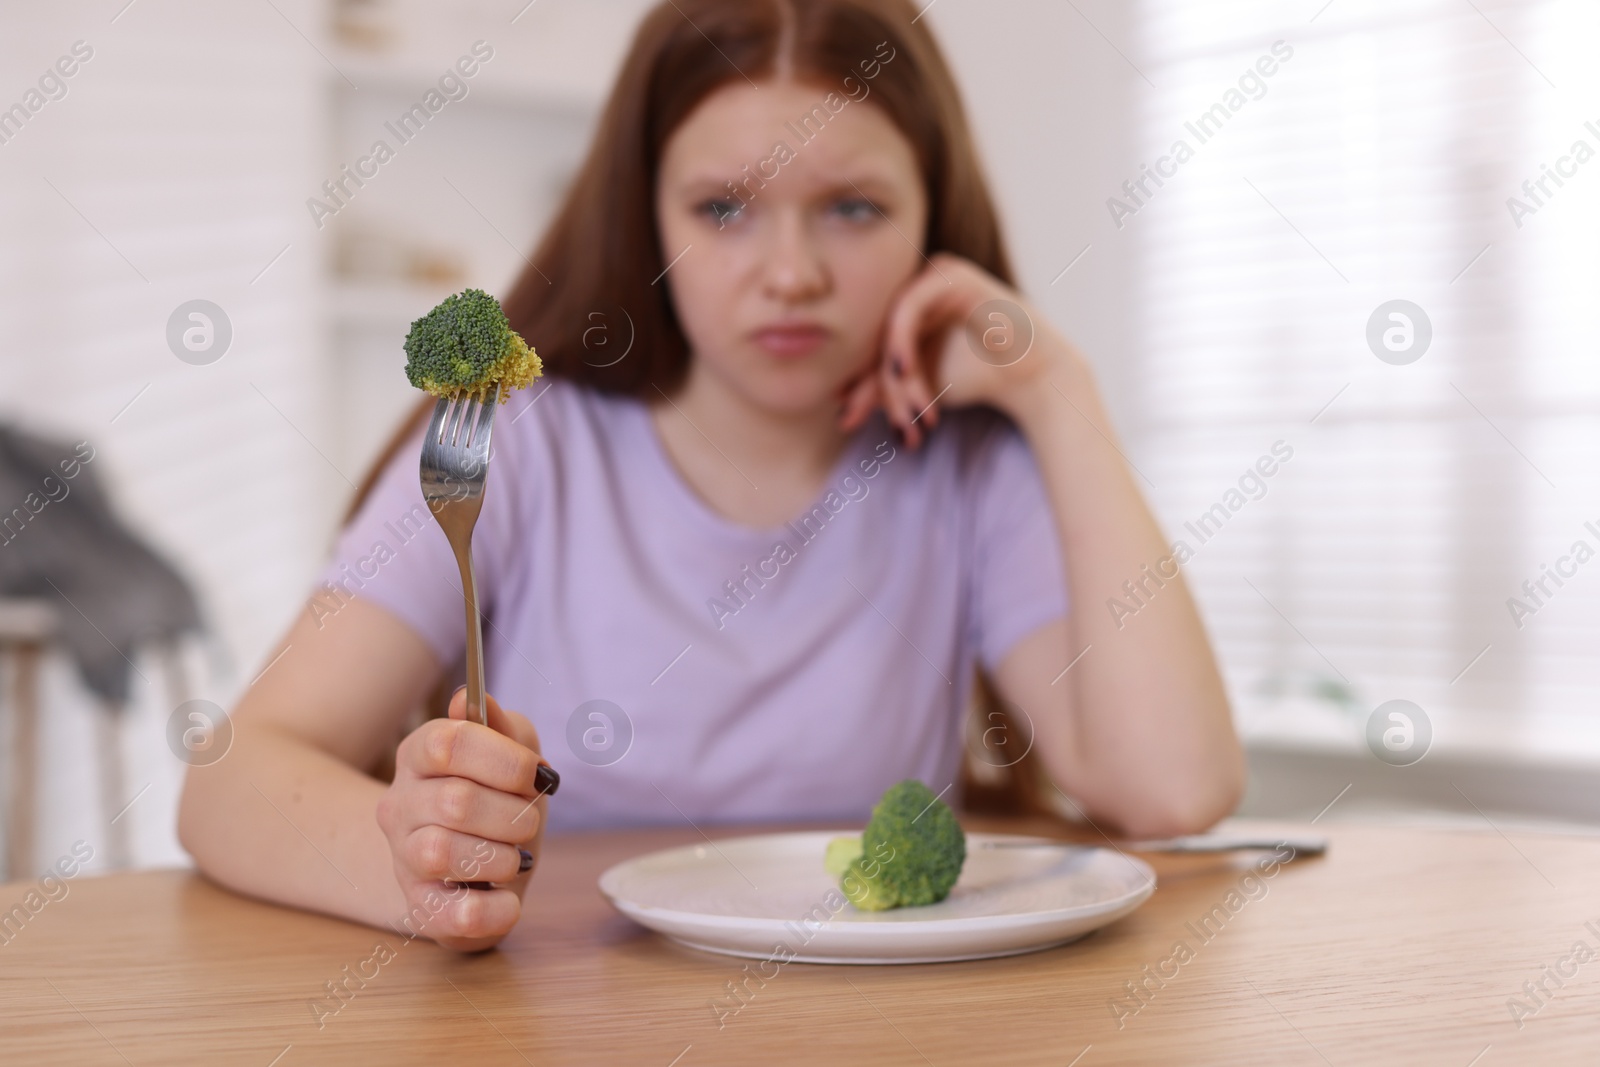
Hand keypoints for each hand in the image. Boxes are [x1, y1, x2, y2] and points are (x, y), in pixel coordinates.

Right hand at [376, 689, 551, 950]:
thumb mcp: (512, 755)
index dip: (504, 759)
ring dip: (502, 857)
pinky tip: (509, 898)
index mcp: (420, 754)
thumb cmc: (497, 802)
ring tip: (514, 858)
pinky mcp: (419, 908)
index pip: (449, 743)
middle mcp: (400, 804)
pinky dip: (495, 908)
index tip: (537, 774)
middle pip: (456, 801)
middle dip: (513, 814)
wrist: (474, 868)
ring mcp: (403, 858)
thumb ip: (503, 726)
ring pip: (443, 853)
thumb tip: (472, 698)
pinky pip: (454, 912)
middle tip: (528, 822)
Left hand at [837, 253, 1074, 447]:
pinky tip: (904, 370)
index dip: (859, 386)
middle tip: (899, 426)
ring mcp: (931, 277)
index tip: (850, 420)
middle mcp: (914, 290)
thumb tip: (840, 407)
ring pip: (890, 331)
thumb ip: (882, 391)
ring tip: (916, 412)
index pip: (868, 349)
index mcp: (904, 311)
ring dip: (900, 379)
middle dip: (883, 391)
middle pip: (876, 341)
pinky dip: (901, 341)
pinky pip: (908, 307)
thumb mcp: (918, 388)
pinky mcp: (949, 274)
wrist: (1031, 375)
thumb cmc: (977, 377)